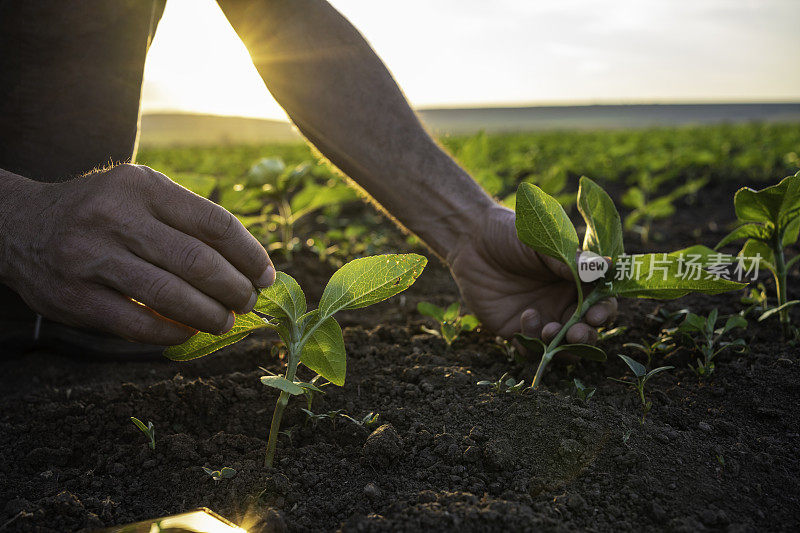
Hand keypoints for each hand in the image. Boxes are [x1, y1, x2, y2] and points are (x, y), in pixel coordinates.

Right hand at [0, 164, 274, 344]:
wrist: (18, 225)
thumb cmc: (100, 211)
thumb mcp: (140, 194)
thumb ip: (188, 220)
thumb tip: (249, 264)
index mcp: (142, 186)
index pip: (215, 223)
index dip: (250, 254)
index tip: (266, 276)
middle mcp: (116, 216)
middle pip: (198, 261)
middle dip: (234, 289)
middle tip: (248, 303)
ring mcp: (91, 257)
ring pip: (170, 295)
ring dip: (209, 315)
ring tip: (225, 321)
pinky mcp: (74, 296)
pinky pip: (137, 324)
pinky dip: (170, 333)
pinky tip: (187, 333)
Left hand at [447, 205, 616, 341]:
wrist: (471, 241)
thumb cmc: (512, 235)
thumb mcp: (543, 245)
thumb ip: (571, 260)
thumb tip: (607, 265)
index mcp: (577, 281)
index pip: (601, 303)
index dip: (603, 312)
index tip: (595, 315)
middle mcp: (563, 303)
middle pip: (585, 330)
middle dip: (584, 337)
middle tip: (575, 334)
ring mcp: (541, 318)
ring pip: (561, 346)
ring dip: (560, 345)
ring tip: (548, 330)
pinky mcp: (516, 330)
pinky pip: (532, 349)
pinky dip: (533, 344)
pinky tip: (525, 318)